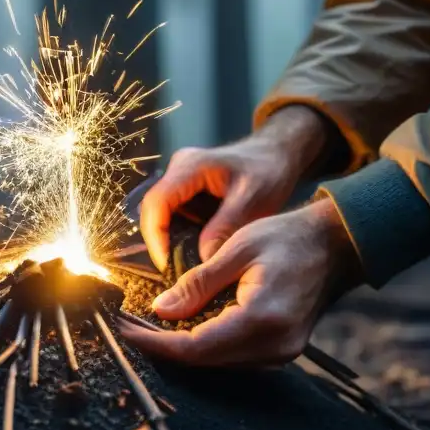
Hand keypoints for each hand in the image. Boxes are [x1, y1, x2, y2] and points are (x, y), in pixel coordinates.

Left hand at [122, 200, 360, 366]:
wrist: (336, 245)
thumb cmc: (287, 238)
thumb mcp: (235, 250)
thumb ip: (197, 284)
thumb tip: (160, 310)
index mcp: (262, 318)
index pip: (196, 346)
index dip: (156, 343)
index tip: (126, 331)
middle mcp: (274, 346)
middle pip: (205, 361)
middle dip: (163, 346)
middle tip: (130, 326)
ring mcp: (281, 353)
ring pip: (218, 362)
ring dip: (183, 347)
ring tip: (149, 325)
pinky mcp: (281, 351)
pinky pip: (234, 356)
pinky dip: (206, 344)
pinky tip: (184, 325)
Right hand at [139, 106, 331, 270]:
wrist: (277, 155)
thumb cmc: (268, 171)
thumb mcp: (253, 200)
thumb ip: (227, 227)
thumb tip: (204, 260)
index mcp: (190, 166)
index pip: (157, 202)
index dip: (155, 236)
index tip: (166, 265)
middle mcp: (178, 171)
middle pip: (153, 211)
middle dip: (158, 243)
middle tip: (171, 274)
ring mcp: (180, 181)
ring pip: (161, 217)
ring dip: (167, 243)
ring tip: (180, 270)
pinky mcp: (187, 193)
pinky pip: (174, 218)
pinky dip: (178, 238)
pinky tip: (190, 258)